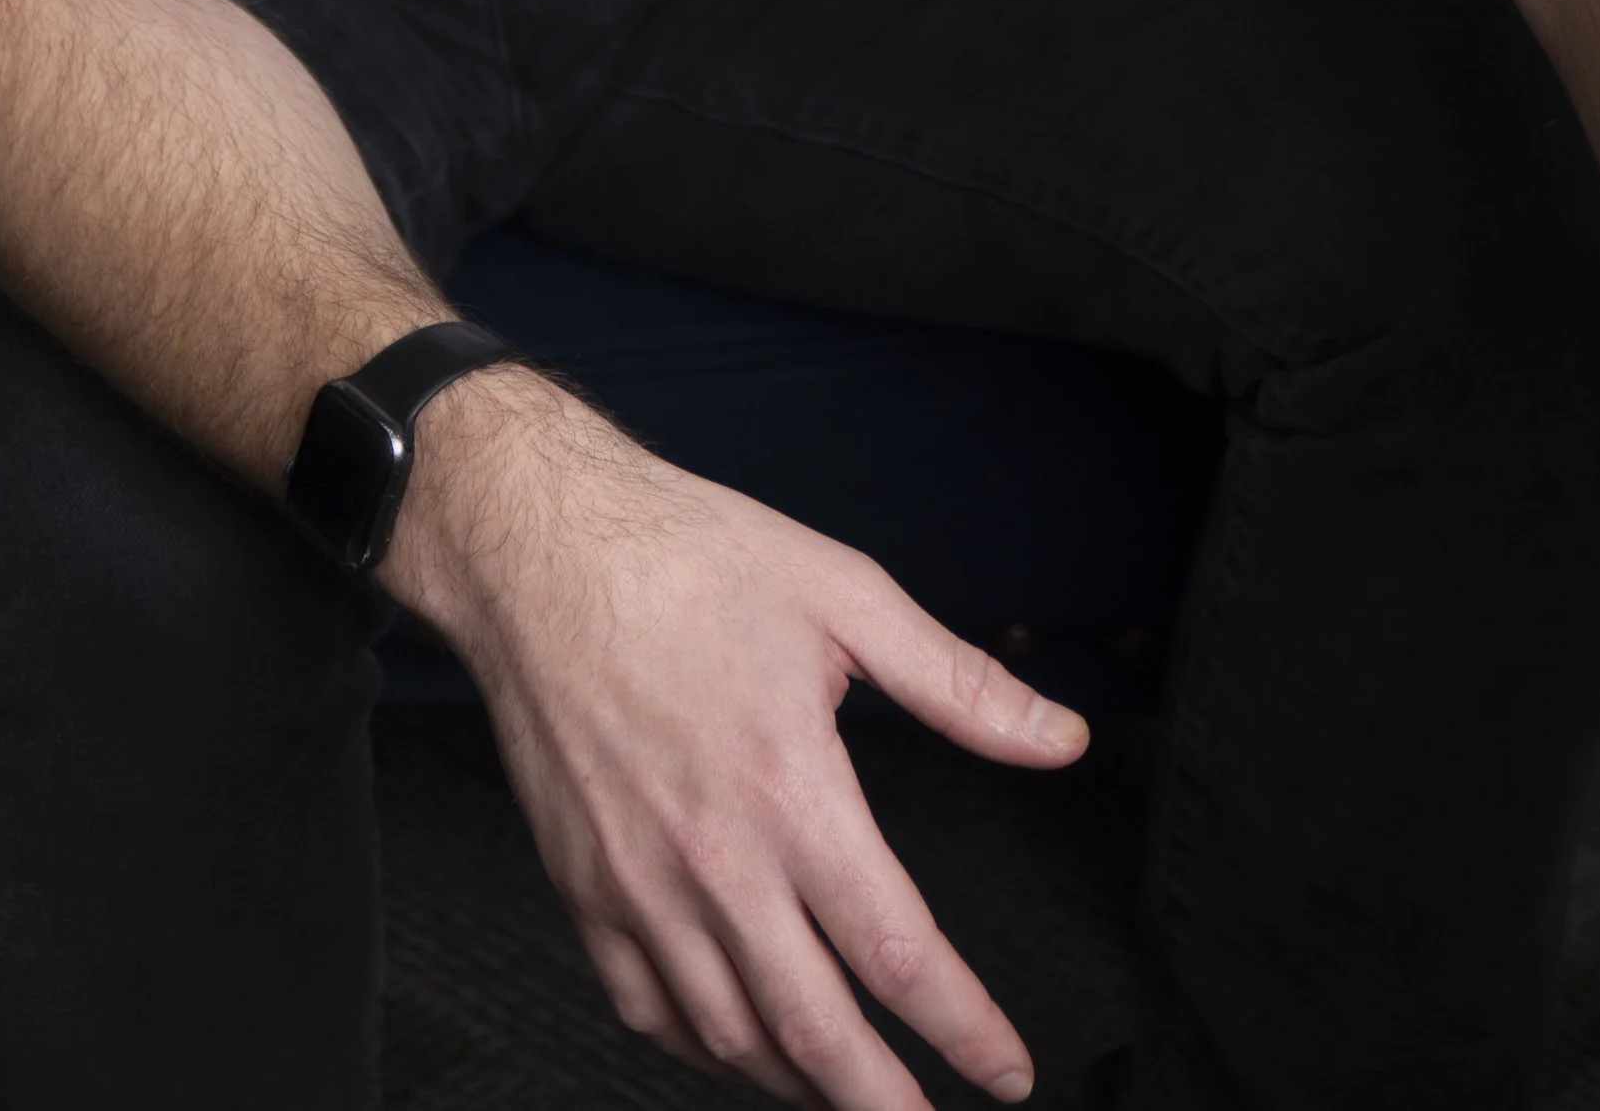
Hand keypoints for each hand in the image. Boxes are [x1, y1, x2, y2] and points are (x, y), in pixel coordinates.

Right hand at [383, 374, 1086, 1107]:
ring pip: (733, 1037)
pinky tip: (742, 1042)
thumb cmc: (687, 556)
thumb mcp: (844, 593)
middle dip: (886, 1106)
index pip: (898, 955)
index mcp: (791, 792)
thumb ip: (957, 683)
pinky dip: (706, 1048)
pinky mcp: (584, 886)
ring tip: (851, 1092)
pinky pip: (649, 1009)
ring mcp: (640, 884)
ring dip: (802, 1083)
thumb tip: (1060, 737)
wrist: (538, 545)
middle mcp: (715, 860)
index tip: (1007, 1070)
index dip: (967, 1029)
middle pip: (817, 1034)